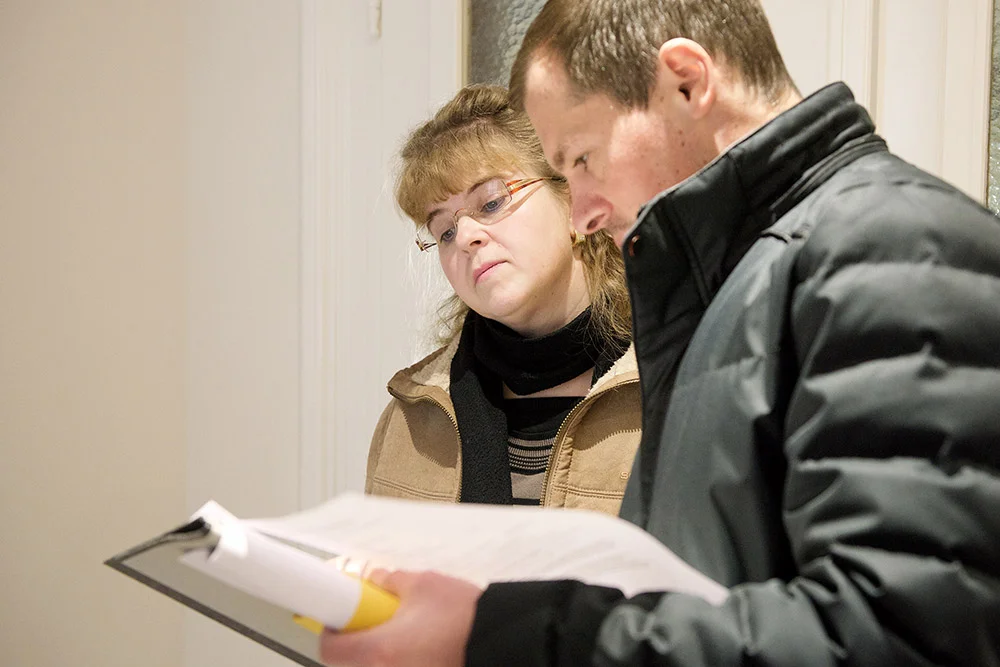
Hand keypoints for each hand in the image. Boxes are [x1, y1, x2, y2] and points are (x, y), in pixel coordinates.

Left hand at [319, 569, 482, 666]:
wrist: (502, 637)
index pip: (330, 650)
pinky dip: (405, 658)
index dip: (331, 631)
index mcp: (379, 651)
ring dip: (385, 652)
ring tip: (409, 634)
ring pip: (378, 666)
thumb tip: (378, 580)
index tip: (339, 620)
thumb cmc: (465, 618)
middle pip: (354, 662)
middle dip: (363, 640)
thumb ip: (392, 581)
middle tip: (378, 621)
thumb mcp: (423, 585)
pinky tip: (424, 646)